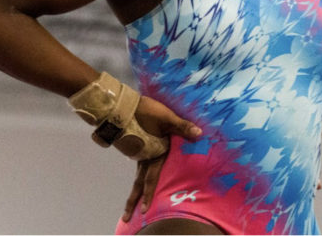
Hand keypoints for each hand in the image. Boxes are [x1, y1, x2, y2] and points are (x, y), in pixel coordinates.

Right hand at [122, 96, 201, 220]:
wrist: (122, 104)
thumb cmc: (146, 112)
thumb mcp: (167, 118)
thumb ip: (182, 127)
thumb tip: (199, 133)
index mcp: (152, 154)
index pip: (150, 180)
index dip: (148, 196)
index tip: (144, 211)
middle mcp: (143, 157)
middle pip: (138, 183)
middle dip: (133, 200)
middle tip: (126, 218)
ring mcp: (137, 152)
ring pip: (138, 174)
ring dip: (136, 189)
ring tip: (132, 203)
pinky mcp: (134, 145)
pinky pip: (139, 163)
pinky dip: (139, 174)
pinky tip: (141, 175)